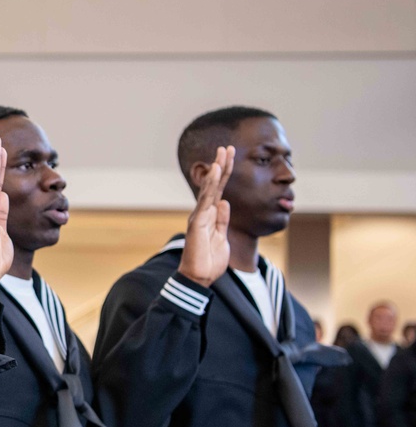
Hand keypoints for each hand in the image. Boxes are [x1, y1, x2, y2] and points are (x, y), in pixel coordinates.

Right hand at [178, 146, 233, 287]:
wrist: (198, 278)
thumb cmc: (209, 261)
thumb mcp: (222, 237)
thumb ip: (223, 220)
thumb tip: (225, 202)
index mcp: (210, 216)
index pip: (219, 190)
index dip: (225, 173)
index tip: (229, 157)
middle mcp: (203, 213)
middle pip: (214, 185)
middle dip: (221, 165)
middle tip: (226, 147)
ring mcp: (199, 217)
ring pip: (209, 189)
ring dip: (217, 170)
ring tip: (222, 153)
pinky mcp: (197, 223)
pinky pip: (205, 200)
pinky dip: (210, 185)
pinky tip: (215, 172)